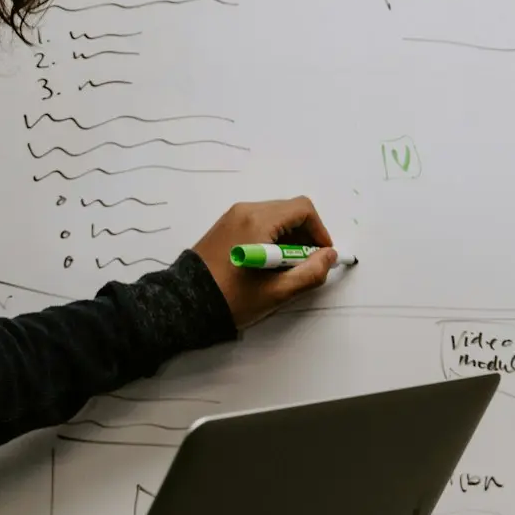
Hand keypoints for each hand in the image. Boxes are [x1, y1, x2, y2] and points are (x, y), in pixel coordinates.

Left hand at [194, 198, 337, 328]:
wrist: (185, 304)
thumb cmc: (233, 298)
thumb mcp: (277, 292)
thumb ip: (310, 273)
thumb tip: (329, 256)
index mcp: (258, 221)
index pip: (302, 209)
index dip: (320, 231)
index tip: (322, 255)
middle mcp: (245, 210)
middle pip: (289, 211)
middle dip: (305, 235)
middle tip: (306, 264)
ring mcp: (232, 216)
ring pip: (275, 217)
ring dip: (289, 238)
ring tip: (286, 267)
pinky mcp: (225, 226)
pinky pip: (258, 223)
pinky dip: (272, 237)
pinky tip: (268, 263)